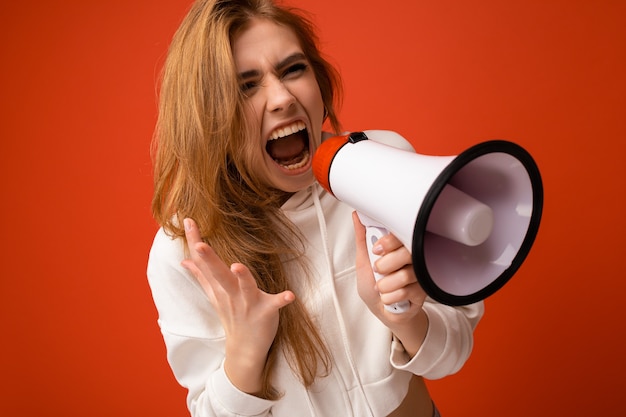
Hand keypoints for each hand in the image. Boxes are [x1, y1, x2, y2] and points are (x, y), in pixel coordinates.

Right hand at [181, 218, 294, 393]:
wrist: (244, 349)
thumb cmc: (232, 316)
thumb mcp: (215, 295)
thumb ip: (201, 276)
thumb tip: (185, 260)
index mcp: (220, 286)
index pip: (204, 262)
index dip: (195, 240)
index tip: (187, 220)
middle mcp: (231, 293)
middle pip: (218, 274)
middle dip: (208, 259)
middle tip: (199, 244)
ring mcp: (248, 303)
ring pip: (244, 287)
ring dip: (242, 277)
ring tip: (237, 266)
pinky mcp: (265, 312)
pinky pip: (274, 305)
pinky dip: (282, 300)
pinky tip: (290, 295)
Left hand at [352, 212, 428, 355]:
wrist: (380, 309)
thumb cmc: (372, 283)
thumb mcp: (363, 259)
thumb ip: (362, 238)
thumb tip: (356, 215)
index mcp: (398, 246)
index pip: (402, 233)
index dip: (389, 242)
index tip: (377, 250)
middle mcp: (411, 256)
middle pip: (407, 253)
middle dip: (385, 266)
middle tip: (378, 271)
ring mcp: (419, 273)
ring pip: (405, 274)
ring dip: (385, 285)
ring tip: (381, 287)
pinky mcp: (423, 290)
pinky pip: (407, 291)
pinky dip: (391, 297)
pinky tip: (391, 297)